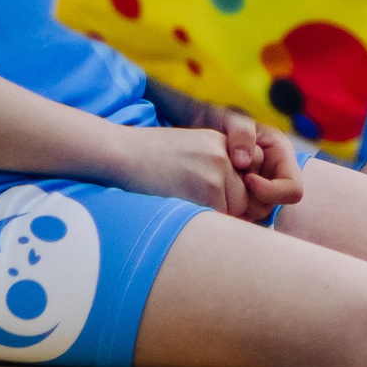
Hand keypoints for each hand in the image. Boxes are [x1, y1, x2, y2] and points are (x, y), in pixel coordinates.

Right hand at [105, 123, 252, 214]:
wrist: (120, 154)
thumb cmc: (146, 161)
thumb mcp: (187, 154)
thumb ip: (212, 170)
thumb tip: (237, 206)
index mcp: (219, 142)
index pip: (246, 180)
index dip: (232, 198)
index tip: (210, 204)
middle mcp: (224, 154)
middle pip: (244, 198)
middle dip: (225, 210)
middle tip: (192, 208)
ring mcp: (219, 169)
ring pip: (234, 211)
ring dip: (213, 218)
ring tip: (182, 207)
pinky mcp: (209, 188)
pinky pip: (220, 218)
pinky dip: (202, 224)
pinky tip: (178, 212)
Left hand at [197, 105, 303, 222]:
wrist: (196, 127)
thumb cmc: (217, 118)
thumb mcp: (231, 117)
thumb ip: (241, 133)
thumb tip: (244, 162)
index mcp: (281, 154)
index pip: (292, 190)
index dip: (271, 191)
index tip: (246, 180)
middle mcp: (273, 175)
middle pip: (271, 206)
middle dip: (249, 199)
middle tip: (227, 183)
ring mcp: (256, 188)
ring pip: (254, 214)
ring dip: (236, 204)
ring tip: (219, 185)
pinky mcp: (239, 198)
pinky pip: (238, 215)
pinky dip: (226, 210)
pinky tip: (213, 196)